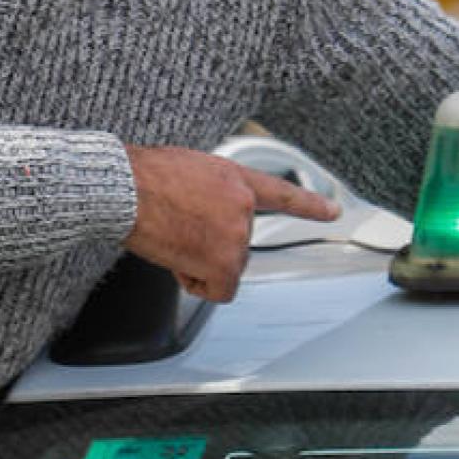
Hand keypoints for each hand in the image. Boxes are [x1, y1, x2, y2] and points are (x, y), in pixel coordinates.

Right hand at [123, 144, 339, 302]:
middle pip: (237, 246)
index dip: (310, 204)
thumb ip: (209, 190)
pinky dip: (198, 284)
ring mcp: (235, 234)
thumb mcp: (187, 169)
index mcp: (234, 178)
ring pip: (225, 268)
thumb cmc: (143, 178)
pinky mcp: (222, 260)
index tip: (333, 211)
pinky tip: (177, 260)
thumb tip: (201, 210)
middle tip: (178, 229)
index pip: (280, 193)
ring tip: (172, 236)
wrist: (125, 188)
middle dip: (209, 246)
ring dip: (199, 263)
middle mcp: (242, 206)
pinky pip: (218, 289)